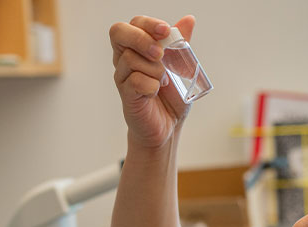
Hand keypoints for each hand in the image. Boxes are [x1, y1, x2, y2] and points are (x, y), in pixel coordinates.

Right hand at [110, 15, 195, 148]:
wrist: (168, 126)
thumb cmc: (170, 97)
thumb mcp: (180, 66)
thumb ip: (180, 43)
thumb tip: (189, 19)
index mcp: (137, 48)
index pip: (134, 24)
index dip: (148, 23)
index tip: (165, 31)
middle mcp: (125, 59)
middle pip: (119, 33)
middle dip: (141, 39)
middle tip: (160, 54)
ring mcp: (123, 77)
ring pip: (130, 59)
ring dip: (154, 69)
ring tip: (163, 82)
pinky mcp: (126, 95)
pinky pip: (134, 81)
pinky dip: (151, 86)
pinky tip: (155, 93)